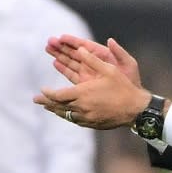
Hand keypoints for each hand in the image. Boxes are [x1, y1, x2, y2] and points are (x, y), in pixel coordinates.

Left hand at [35, 47, 150, 129]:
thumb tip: (80, 49)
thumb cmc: (123, 88)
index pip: (58, 95)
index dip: (48, 93)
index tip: (42, 90)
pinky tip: (66, 114)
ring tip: (48, 107)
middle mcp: (82, 107)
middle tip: (36, 100)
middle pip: (58, 106)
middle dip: (46, 103)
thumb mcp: (108, 70)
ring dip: (56, 110)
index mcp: (83, 94)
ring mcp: (87, 118)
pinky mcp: (93, 124)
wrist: (135, 110)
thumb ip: (92, 60)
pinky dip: (68, 116)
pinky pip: (75, 120)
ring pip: (66, 115)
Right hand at [46, 35, 140, 86]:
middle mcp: (94, 63)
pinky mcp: (85, 84)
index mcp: (103, 56)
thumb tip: (110, 40)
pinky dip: (64, 68)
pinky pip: (72, 74)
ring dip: (60, 55)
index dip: (73, 41)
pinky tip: (55, 63)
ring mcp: (89, 73)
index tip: (61, 37)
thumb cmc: (132, 80)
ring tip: (48, 49)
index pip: (85, 46)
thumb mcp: (129, 64)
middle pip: (75, 53)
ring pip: (71, 62)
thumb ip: (119, 52)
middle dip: (62, 47)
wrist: (131, 100)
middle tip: (49, 41)